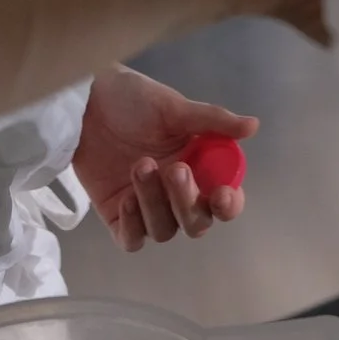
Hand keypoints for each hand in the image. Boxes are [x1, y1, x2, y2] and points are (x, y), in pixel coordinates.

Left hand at [73, 67, 258, 250]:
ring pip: (164, 229)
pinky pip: (132, 239)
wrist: (85, 102)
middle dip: (187, 201)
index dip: (228, 204)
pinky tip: (126, 199)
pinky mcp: (117, 215)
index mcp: (199, 167)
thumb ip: (213, 120)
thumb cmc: (133, 100)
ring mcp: (146, 206)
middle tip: (176, 169)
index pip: (223, 200)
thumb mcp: (175, 107)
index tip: (222, 193)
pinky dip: (133, 225)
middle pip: (195, 222)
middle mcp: (176, 193)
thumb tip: (253, 126)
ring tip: (140, 165)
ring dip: (155, 202)